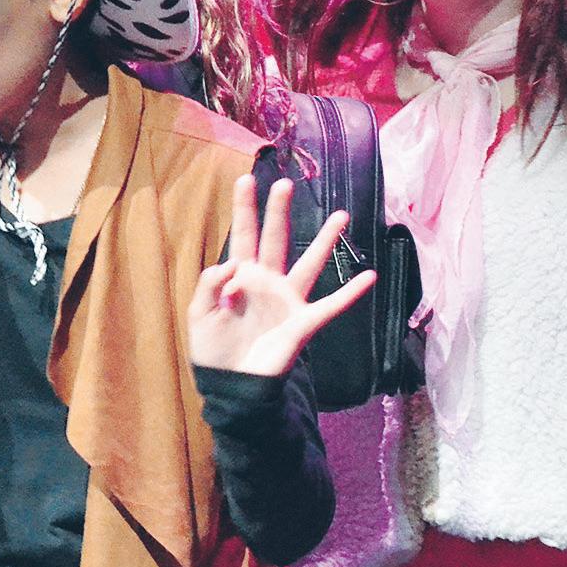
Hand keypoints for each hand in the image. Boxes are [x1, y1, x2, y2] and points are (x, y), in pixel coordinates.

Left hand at [186, 177, 378, 376]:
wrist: (233, 387)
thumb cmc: (214, 351)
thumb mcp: (198, 314)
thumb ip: (209, 285)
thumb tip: (232, 264)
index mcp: (240, 277)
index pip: (243, 235)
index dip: (244, 209)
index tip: (245, 179)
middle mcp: (267, 281)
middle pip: (276, 239)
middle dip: (279, 212)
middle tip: (286, 184)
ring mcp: (287, 300)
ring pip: (310, 263)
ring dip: (324, 240)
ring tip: (342, 215)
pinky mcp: (302, 323)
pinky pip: (331, 305)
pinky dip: (350, 292)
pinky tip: (368, 277)